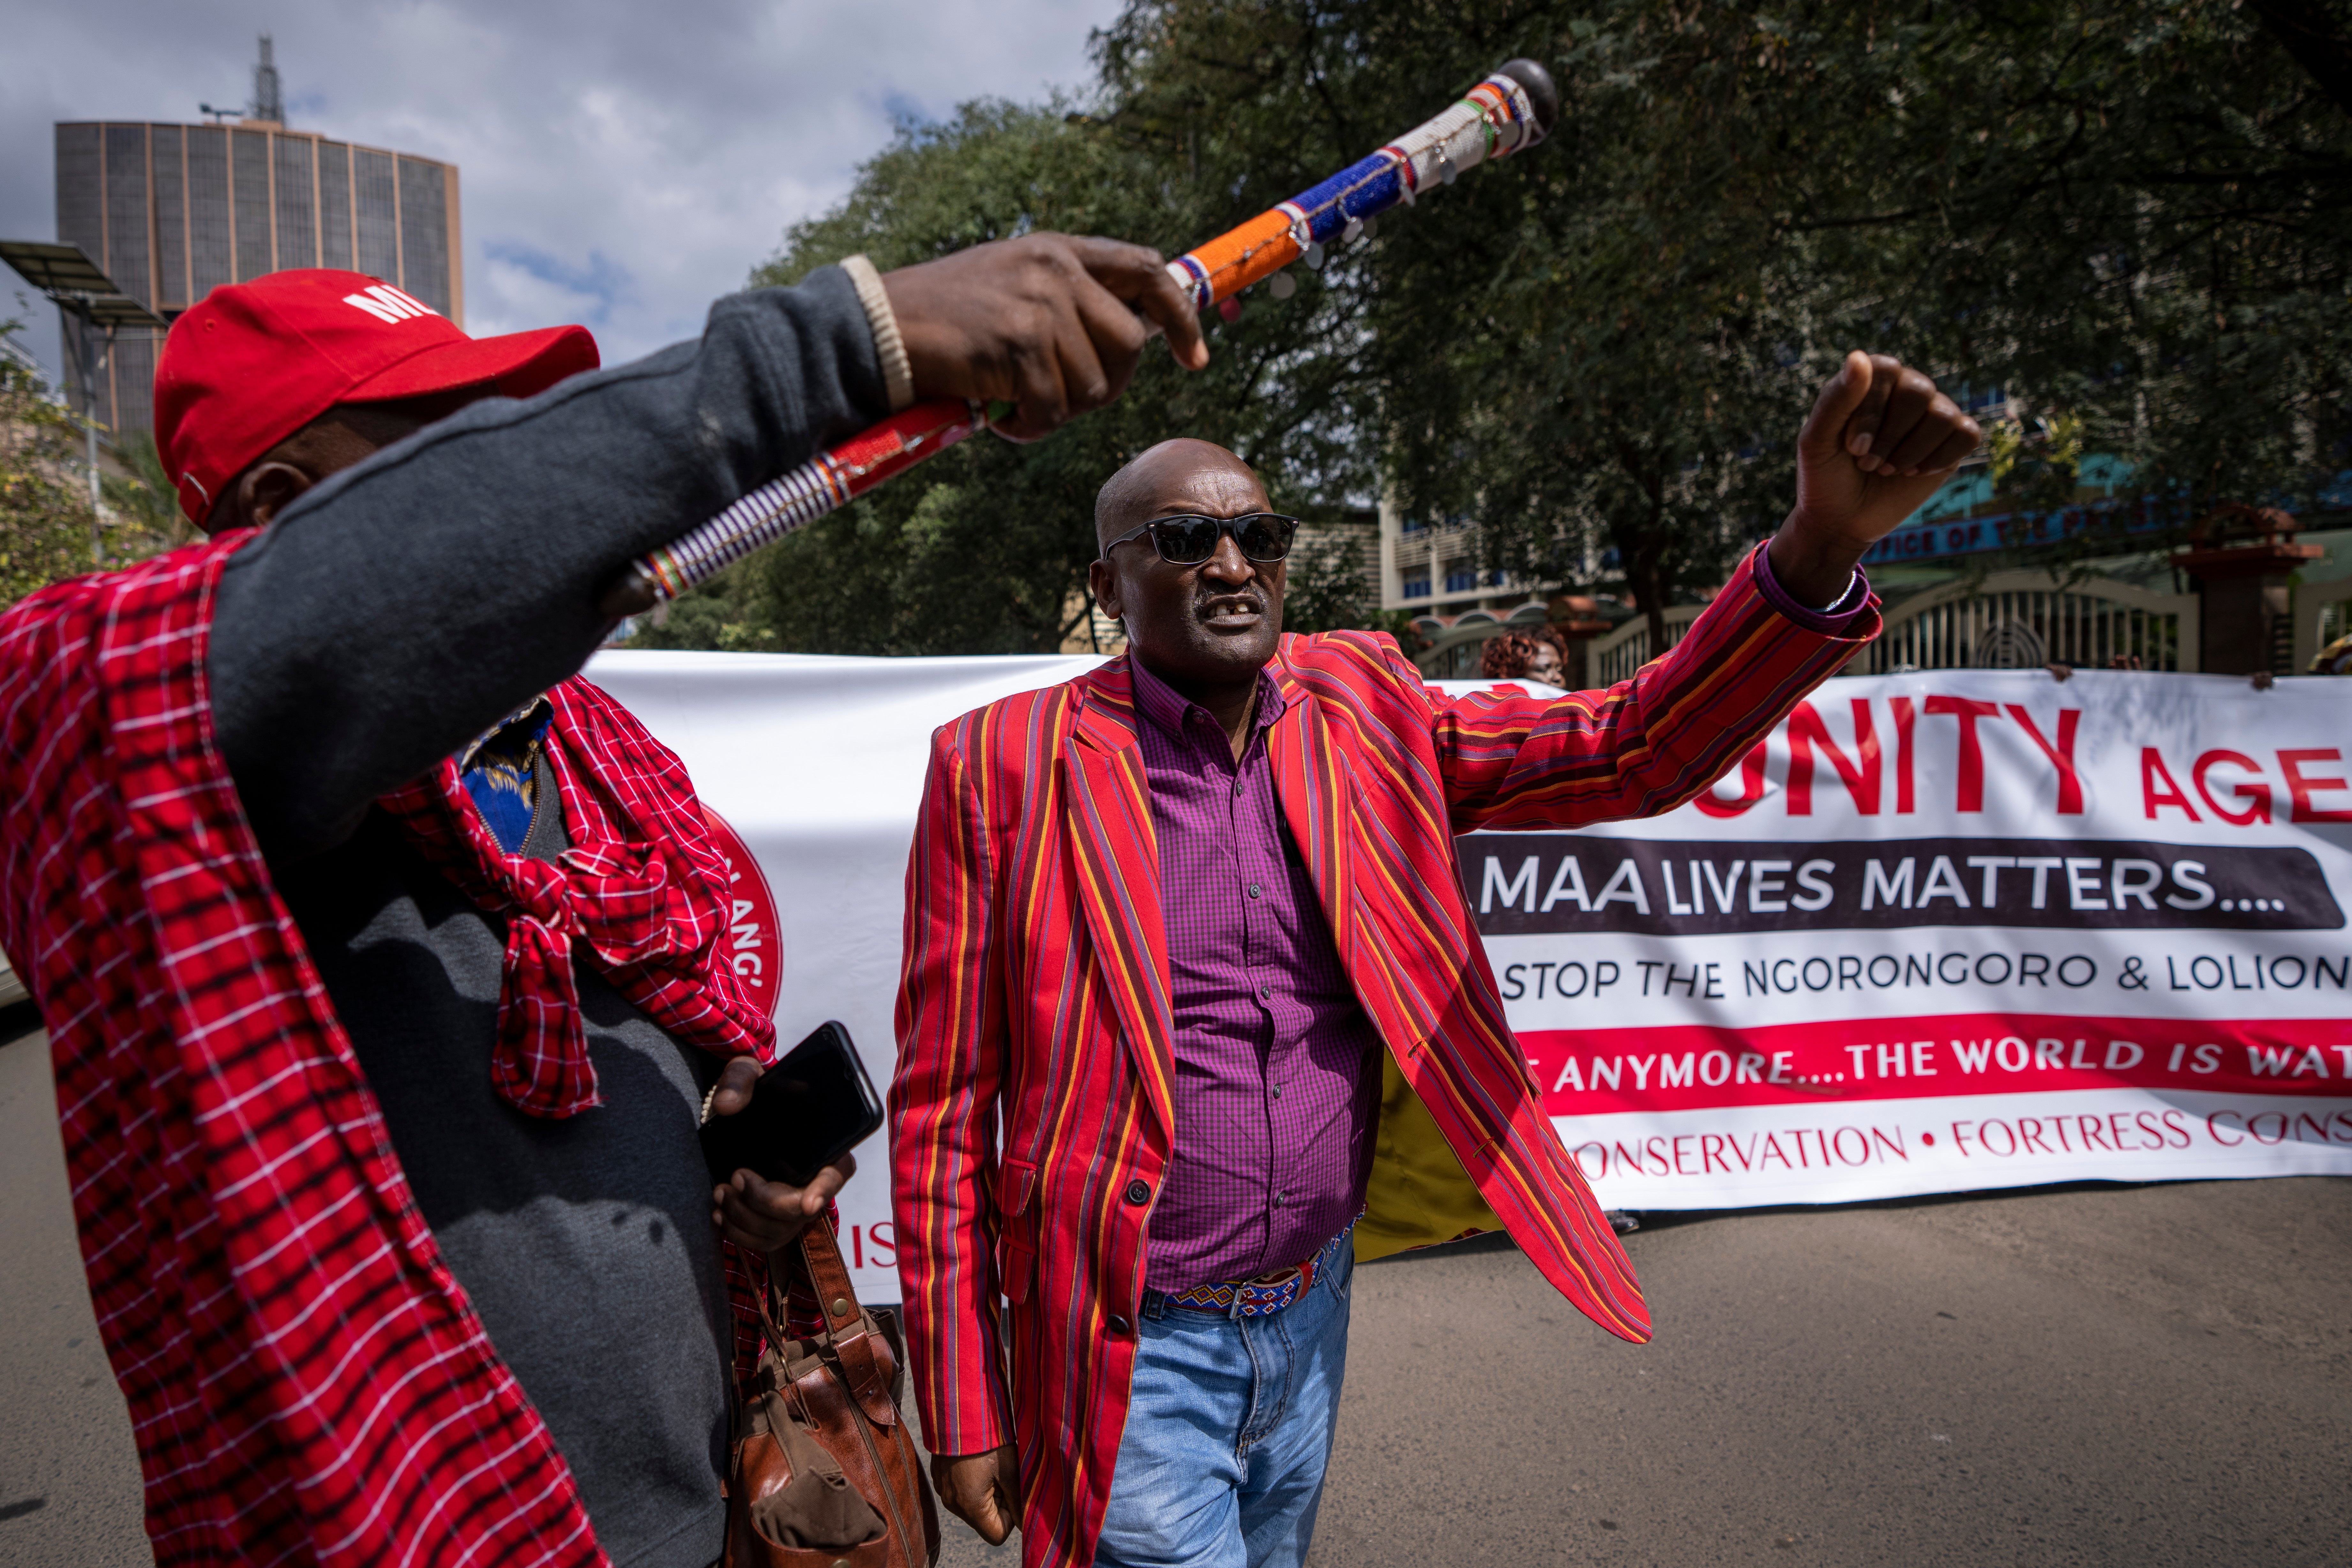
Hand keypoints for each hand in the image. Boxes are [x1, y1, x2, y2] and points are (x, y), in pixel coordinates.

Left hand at [706, 1055, 856, 1251]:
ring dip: (743, 1216)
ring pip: (778, 1231)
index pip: (836, 1173)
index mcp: (823, 1145)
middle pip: (800, 1210)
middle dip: (763, 1200)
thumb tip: (726, 1106)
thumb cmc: (751, 1094)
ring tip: (720, 1191)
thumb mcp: (745, 1074)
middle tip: (735, 1177)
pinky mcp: (773, 1220)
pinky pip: (762, 1242)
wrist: (737, 1117)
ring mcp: (793, 1203)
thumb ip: (738, 1081)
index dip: (824, 1190)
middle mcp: (813, 1180)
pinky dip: (737, 1232)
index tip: (807, 1204)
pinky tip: (720, 1212)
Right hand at [883, 234, 1209, 441]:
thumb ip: (1069, 300)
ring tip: (1015, 403)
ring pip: (1094, 387)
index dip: (1179, 317)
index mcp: (1059, 251)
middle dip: (1104, 387)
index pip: (1146, 270)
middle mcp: (1055, 270)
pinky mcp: (1018, 344)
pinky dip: (1029, 428)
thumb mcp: (1014, 286)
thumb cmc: (945, 321)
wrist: (879, 329)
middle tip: (1057, 398)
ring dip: (1058, 412)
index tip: (1194, 357)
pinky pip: (1054, 411)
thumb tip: (1132, 338)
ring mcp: (1039, 305)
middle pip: (1127, 346)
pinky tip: (999, 419)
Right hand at [932, 1445, 1019, 1543]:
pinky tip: (977, 1461)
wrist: (957, 1409)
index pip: (997, 1535)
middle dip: (999, 1502)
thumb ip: (1019, 1501)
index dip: (1010, 1518)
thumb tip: (1026, 1522)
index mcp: (970, 1505)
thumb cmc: (986, 1439)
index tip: (1013, 1492)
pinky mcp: (940, 1479)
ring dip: (987, 1492)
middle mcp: (953, 1504)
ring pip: (973, 1507)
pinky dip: (973, 1483)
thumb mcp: (1010, 1469)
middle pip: (984, 1521)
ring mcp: (943, 1491)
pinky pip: (961, 1493)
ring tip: (990, 1465)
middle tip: (1003, 1474)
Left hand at [1769, 350, 1983, 605]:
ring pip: (1943, 416)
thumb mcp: (1817, 440)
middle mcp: (1907, 388)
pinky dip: (1939, 458)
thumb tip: (1858, 356)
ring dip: (1911, 452)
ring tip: (1886, 469)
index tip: (1853, 448)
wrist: (1842, 519)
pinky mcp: (1953, 441)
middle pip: (1918, 391)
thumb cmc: (1825, 475)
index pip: (1886, 369)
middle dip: (1890, 436)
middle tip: (1867, 464)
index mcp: (1872, 379)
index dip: (1872, 410)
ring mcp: (1934, 413)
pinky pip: (1967, 434)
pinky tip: (1913, 473)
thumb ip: (1836, 399)